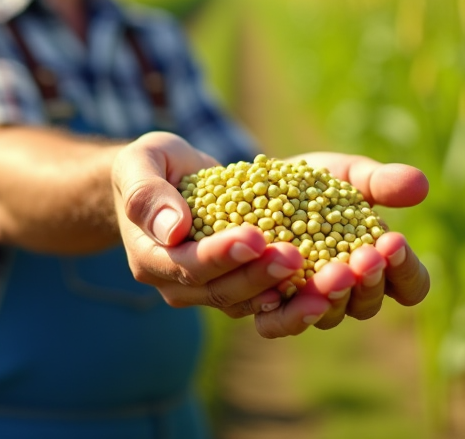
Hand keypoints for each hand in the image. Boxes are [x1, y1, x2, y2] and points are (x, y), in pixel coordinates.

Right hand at [112, 133, 308, 317]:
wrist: (166, 180)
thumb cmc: (152, 165)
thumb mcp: (141, 162)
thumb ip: (147, 193)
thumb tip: (172, 230)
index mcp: (150, 257)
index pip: (186, 265)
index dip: (221, 255)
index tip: (254, 238)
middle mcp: (176, 284)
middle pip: (221, 290)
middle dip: (259, 275)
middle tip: (294, 256)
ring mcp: (206, 291)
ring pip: (246, 303)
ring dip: (284, 293)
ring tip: (319, 277)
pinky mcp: (235, 288)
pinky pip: (264, 300)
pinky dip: (293, 296)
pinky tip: (323, 285)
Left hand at [250, 152, 430, 338]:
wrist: (255, 186)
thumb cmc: (312, 184)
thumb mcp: (345, 174)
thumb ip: (378, 182)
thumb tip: (421, 183)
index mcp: (377, 266)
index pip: (410, 285)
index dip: (406, 270)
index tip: (394, 242)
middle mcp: (347, 294)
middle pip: (367, 305)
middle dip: (368, 282)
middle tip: (364, 258)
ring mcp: (308, 304)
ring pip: (325, 317)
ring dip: (331, 298)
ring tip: (331, 274)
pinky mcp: (268, 307)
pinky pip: (275, 322)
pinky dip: (280, 312)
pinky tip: (276, 291)